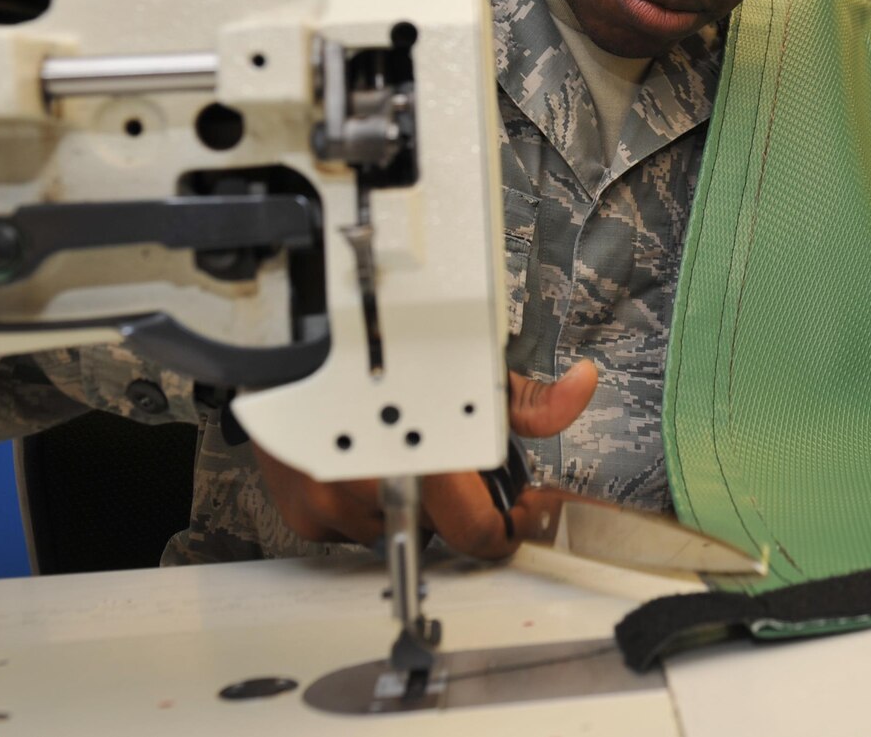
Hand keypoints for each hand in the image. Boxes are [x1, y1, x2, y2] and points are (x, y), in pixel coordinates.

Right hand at [251, 359, 598, 558]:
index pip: (478, 533)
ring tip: (401, 448)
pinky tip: (364, 457)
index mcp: (426, 459)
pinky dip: (364, 499)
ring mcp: (337, 503)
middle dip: (458, 505)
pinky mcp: (306, 512)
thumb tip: (580, 388)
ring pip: (397, 527)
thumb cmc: (385, 345)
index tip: (520, 510)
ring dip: (408, 500)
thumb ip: (528, 398)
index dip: (508, 525)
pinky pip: (351, 525)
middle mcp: (378, 489)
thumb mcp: (471, 366)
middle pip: (441, 530)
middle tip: (458, 467)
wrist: (290, 337)